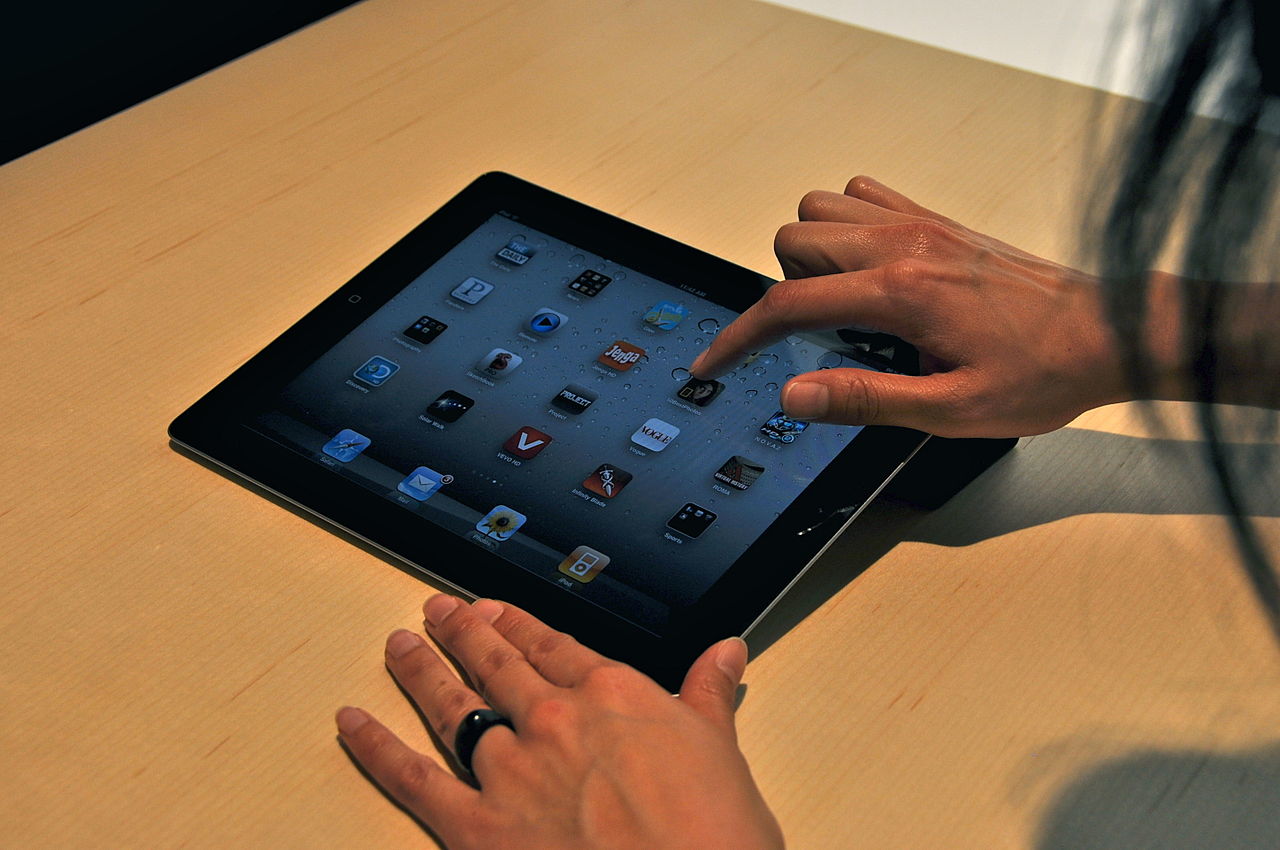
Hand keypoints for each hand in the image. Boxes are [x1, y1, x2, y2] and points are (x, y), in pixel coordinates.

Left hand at [336, 595, 783, 849]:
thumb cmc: (714, 837)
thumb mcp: (722, 754)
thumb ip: (709, 695)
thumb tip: (727, 653)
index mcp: (612, 695)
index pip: (555, 646)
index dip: (521, 625)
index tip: (498, 609)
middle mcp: (554, 720)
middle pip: (497, 663)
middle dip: (465, 633)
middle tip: (440, 611)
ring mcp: (511, 770)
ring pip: (453, 706)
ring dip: (422, 671)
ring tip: (400, 645)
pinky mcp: (478, 826)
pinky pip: (414, 779)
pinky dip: (376, 748)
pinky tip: (353, 723)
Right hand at [691, 176, 1166, 437]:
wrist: (1106, 333)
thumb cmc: (1041, 373)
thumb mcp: (951, 410)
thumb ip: (864, 400)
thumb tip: (794, 396)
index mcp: (899, 294)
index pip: (787, 306)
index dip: (738, 338)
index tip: (713, 363)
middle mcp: (902, 245)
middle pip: (792, 242)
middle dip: (782, 291)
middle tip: (819, 338)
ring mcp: (918, 224)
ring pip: (819, 208)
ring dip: (810, 253)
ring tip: (841, 303)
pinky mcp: (935, 219)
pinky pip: (861, 192)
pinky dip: (845, 223)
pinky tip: (867, 268)